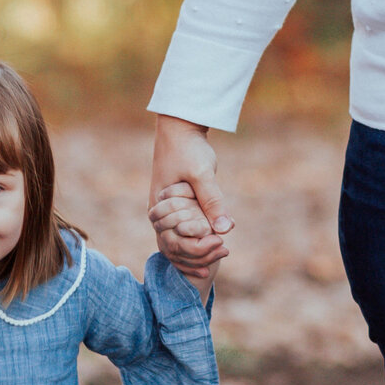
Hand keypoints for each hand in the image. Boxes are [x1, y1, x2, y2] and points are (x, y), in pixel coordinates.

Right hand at [149, 114, 230, 279]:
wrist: (179, 128)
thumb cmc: (188, 149)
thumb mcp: (202, 174)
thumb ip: (213, 201)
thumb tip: (226, 229)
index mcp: (159, 209)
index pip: (175, 244)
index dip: (198, 250)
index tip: (222, 246)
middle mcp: (158, 214)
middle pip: (174, 249)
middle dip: (198, 256)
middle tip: (225, 252)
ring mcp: (163, 212)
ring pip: (176, 243)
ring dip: (197, 253)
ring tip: (221, 254)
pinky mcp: (173, 207)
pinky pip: (180, 232)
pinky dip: (195, 241)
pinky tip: (213, 245)